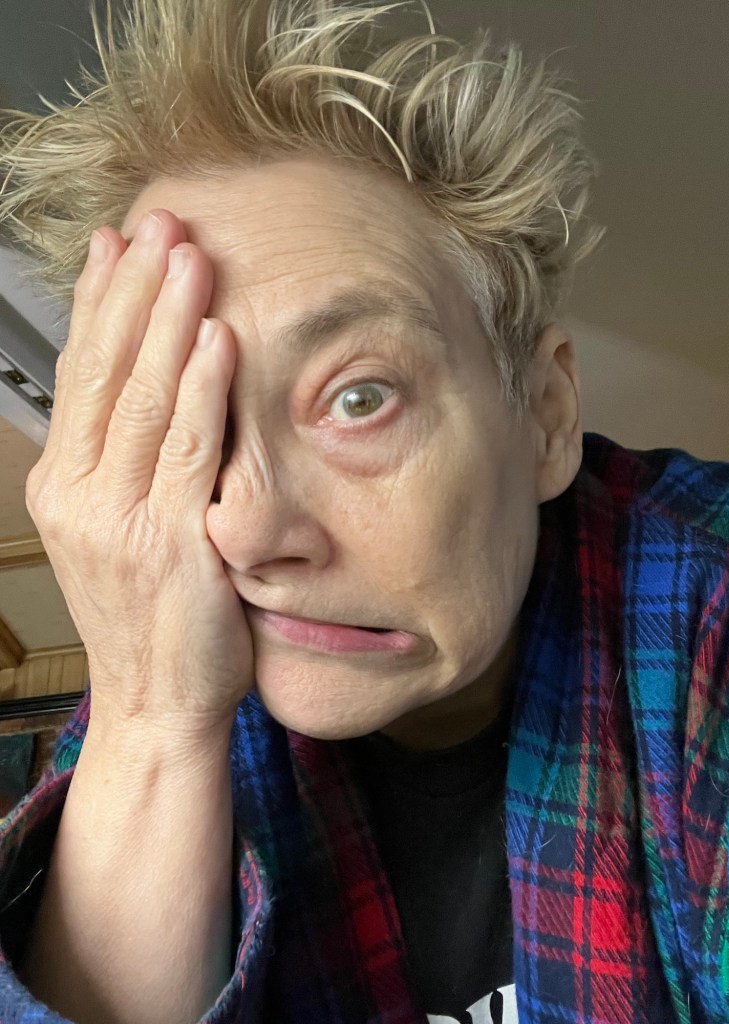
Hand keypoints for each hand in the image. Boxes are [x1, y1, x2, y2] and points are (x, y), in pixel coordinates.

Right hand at [25, 209, 254, 736]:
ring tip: (186, 254)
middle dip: (132, 290)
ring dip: (166, 319)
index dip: (98, 305)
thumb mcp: (115, 537)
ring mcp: (118, 518)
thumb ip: (126, 470)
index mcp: (64, 488)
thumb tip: (149, 400)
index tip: (116, 248)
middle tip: (158, 223)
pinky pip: (188, 449)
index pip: (81, 376)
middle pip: (104, 371)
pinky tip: (216, 336)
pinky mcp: (167, 542)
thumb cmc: (148, 623)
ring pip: (143, 398)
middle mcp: (79, 495)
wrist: (155, 705)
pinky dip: (203, 388)